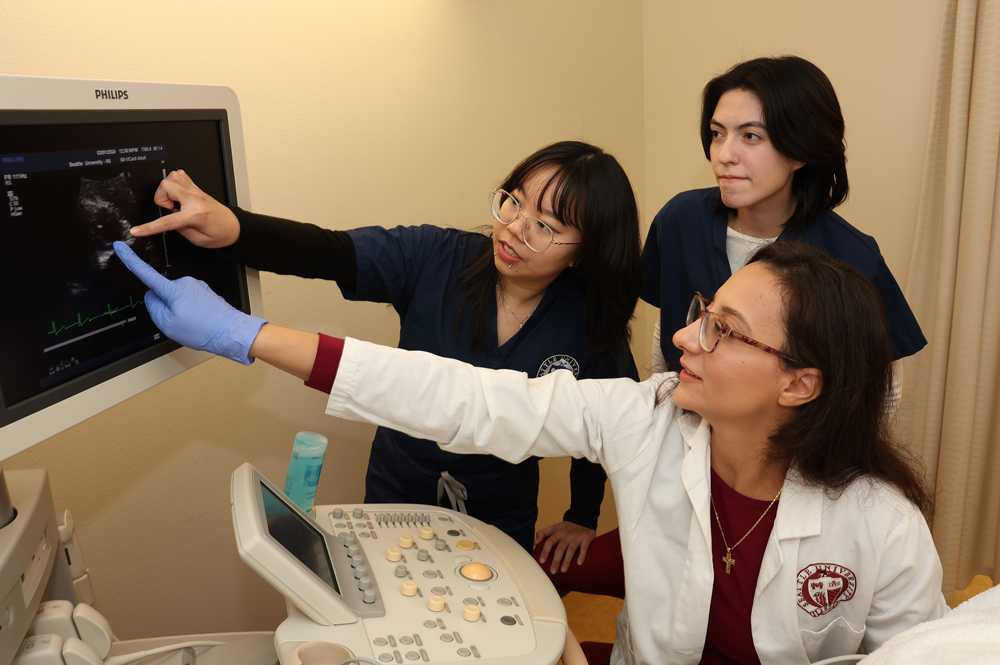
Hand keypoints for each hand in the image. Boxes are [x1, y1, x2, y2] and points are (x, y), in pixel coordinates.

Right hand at [113, 241, 265, 363]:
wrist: (231, 332)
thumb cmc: (202, 330)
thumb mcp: (168, 324)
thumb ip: (154, 307)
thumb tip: (152, 296)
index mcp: (174, 290)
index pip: (146, 273)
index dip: (130, 260)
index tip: (120, 247)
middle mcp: (185, 283)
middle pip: (163, 292)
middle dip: (166, 307)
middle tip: (181, 322)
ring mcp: (196, 285)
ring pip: (176, 297)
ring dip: (180, 310)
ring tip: (193, 322)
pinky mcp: (204, 290)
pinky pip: (188, 300)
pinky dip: (190, 310)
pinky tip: (199, 319)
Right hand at [129, 170, 240, 247]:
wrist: (234, 227)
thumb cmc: (220, 235)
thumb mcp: (197, 240)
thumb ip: (179, 229)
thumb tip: (167, 220)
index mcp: (196, 215)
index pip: (167, 221)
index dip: (149, 227)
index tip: (137, 231)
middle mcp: (195, 199)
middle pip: (166, 186)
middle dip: (161, 198)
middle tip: (170, 209)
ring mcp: (196, 191)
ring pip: (172, 177)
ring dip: (167, 190)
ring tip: (175, 202)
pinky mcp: (197, 188)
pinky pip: (180, 175)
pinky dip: (174, 183)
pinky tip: (178, 196)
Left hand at [534, 521, 596, 573]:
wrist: (582, 519)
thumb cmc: (566, 527)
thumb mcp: (553, 527)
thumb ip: (542, 533)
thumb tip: (536, 543)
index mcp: (557, 533)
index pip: (549, 542)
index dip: (545, 551)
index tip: (542, 561)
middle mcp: (566, 535)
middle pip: (560, 548)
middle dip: (556, 560)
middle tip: (553, 571)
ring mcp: (576, 537)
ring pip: (571, 549)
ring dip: (567, 560)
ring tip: (563, 570)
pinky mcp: (586, 538)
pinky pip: (584, 548)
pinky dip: (582, 555)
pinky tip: (579, 563)